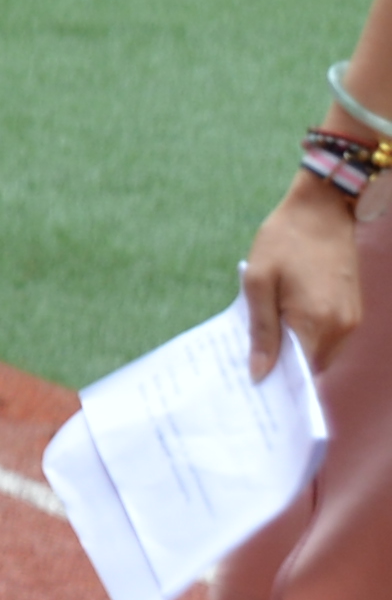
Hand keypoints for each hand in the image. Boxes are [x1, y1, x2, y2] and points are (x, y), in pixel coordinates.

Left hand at [246, 178, 365, 377]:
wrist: (321, 211)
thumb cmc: (284, 241)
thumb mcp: (258, 283)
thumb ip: (261, 332)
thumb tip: (259, 374)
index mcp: (318, 322)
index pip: (300, 375)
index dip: (276, 384)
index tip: (251, 389)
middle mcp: (342, 327)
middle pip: (310, 368)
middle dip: (282, 370)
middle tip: (247, 368)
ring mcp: (351, 320)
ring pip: (320, 354)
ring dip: (295, 354)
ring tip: (262, 344)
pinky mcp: (352, 311)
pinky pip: (328, 338)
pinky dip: (307, 339)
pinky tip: (282, 327)